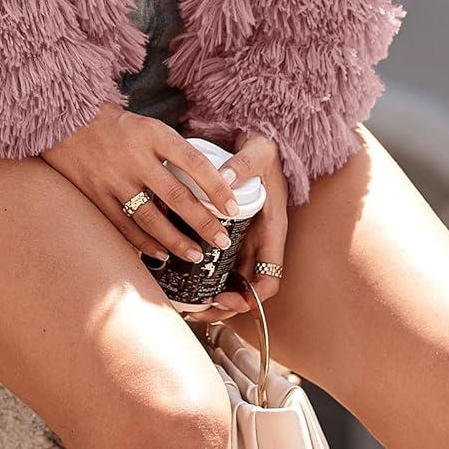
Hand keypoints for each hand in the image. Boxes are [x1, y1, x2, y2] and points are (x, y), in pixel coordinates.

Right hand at [40, 103, 241, 264]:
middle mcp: (134, 156)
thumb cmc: (112, 123)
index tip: (234, 207)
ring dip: (176, 241)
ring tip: (195, 255)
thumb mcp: (144, 125)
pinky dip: (144, 243)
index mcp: (151, 133)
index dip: (216, 187)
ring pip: (151, 218)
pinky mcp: (95, 194)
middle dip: (203, 222)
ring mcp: (113, 178)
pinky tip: (160, 253)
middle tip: (221, 242)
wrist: (63, 118)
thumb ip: (168, 151)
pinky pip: (124, 226)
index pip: (193, 161)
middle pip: (176, 196)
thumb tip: (203, 182)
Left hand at [185, 129, 288, 324]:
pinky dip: (200, 271)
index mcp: (272, 231)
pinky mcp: (225, 232)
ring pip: (228, 280)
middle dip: (223, 305)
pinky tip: (177, 272)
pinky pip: (215, 260)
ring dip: (209, 295)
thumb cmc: (262, 149)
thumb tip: (224, 179)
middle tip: (195, 308)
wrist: (255, 139)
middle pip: (244, 289)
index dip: (252, 297)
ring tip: (183, 301)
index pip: (269, 279)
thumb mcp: (257, 152)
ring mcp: (241, 239)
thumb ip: (243, 165)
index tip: (228, 299)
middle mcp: (257, 242)